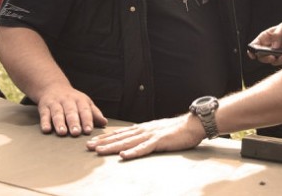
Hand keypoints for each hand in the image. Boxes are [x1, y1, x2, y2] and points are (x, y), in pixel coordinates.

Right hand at [36, 84, 107, 136]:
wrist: (53, 86)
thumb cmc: (72, 99)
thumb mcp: (85, 103)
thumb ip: (94, 113)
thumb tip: (104, 122)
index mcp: (80, 100)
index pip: (85, 110)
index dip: (87, 120)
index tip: (88, 130)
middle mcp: (68, 101)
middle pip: (71, 112)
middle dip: (74, 122)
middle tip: (76, 133)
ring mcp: (55, 103)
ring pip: (58, 113)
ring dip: (59, 123)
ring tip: (62, 132)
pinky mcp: (44, 106)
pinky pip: (44, 114)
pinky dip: (45, 122)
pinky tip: (46, 130)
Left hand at [86, 114, 204, 159]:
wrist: (192, 125)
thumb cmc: (176, 130)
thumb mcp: (157, 132)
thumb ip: (145, 136)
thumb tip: (134, 141)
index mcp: (143, 129)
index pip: (121, 134)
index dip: (106, 138)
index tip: (93, 141)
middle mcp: (144, 130)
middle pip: (120, 137)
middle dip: (104, 142)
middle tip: (89, 146)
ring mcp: (151, 135)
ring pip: (128, 142)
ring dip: (113, 147)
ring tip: (100, 151)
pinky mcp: (159, 141)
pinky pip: (144, 148)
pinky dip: (134, 152)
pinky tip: (124, 156)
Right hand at [250, 19, 281, 65]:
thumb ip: (277, 35)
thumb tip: (274, 47)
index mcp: (265, 37)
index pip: (254, 45)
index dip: (251, 51)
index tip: (253, 54)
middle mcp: (268, 46)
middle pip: (261, 56)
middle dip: (266, 58)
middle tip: (272, 57)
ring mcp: (276, 53)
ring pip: (272, 61)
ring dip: (279, 60)